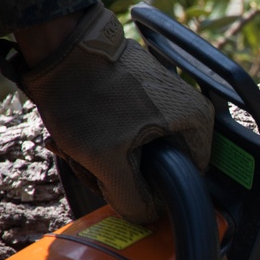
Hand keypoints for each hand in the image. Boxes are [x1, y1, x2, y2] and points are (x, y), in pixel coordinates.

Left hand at [15, 3, 214, 222]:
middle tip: (94, 162)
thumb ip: (132, 198)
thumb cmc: (87, 94)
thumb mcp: (106, 159)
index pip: (187, 178)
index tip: (123, 180)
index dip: (153, 189)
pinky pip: (130, 124)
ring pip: (141, 144)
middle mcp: (190, 106)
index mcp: (198, 122)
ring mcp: (166, 93)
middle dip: (125, 169)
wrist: (61, 45)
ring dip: (110, 152)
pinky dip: (106, 132)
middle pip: (162, 162)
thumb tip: (145, 215)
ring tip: (83, 144)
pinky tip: (83, 128)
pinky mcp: (143, 86)